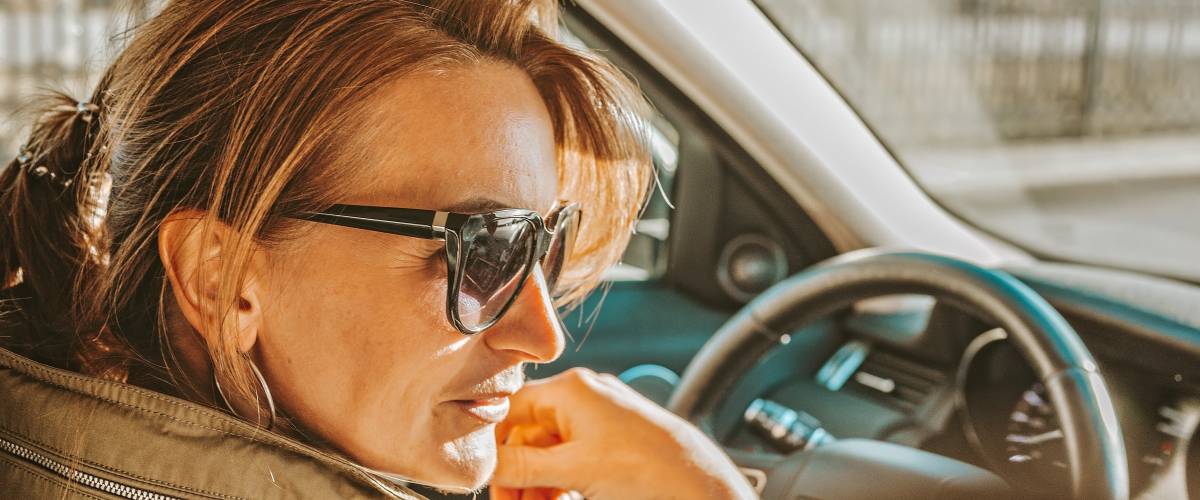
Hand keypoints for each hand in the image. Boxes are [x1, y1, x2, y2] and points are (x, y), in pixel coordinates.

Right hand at [490, 368, 756, 499]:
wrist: (706, 490)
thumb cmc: (651, 470)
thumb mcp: (575, 470)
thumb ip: (523, 465)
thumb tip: (483, 463)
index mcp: (573, 390)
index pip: (511, 408)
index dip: (494, 444)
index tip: (485, 478)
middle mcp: (586, 399)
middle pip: (529, 435)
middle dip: (516, 474)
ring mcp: (602, 422)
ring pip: (549, 454)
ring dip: (535, 485)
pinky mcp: (615, 446)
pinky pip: (573, 462)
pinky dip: (558, 485)